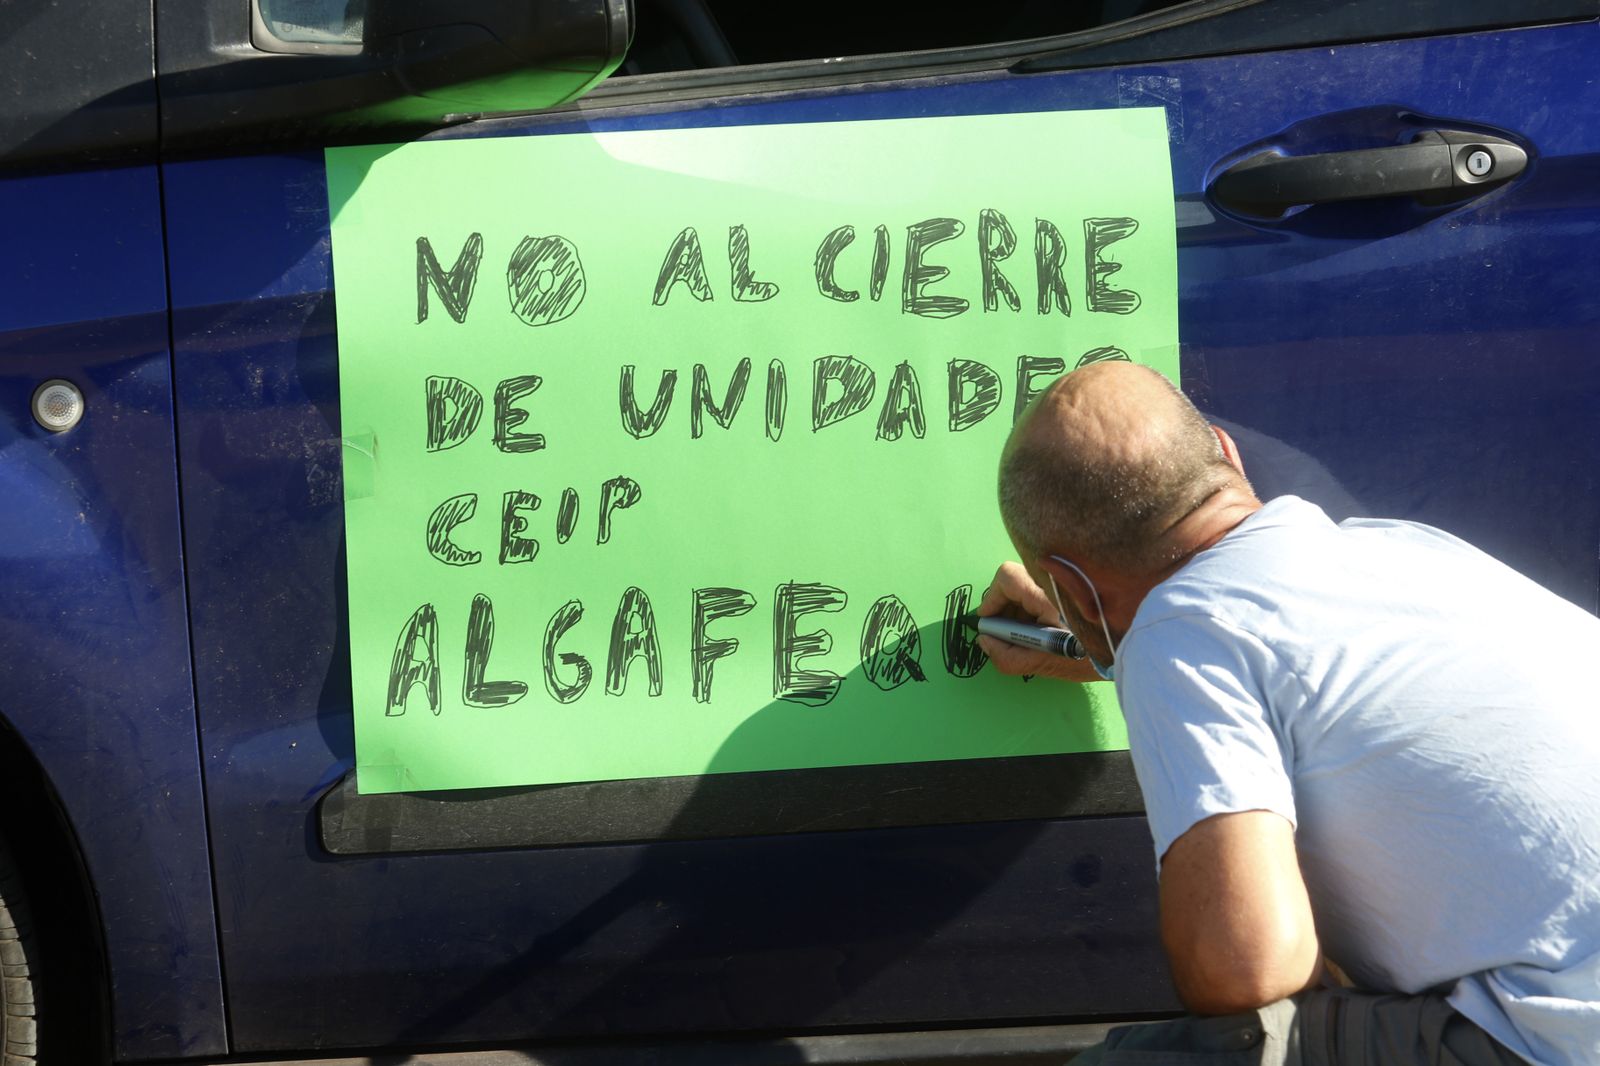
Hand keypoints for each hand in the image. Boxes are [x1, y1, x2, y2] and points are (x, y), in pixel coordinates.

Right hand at [976, 561, 1102, 682]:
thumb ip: (1008, 657)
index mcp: (1047, 594)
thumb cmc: (1089, 656)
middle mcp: (1054, 580)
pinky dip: (1037, 607)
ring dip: (1021, 607)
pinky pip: (1043, 587)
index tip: (989, 621)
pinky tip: (1046, 628)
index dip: (992, 600)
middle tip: (1008, 630)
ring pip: (1029, 584)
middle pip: (1015, 580)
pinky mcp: (1073, 584)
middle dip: (1005, 605)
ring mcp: (1065, 580)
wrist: (1129, 645)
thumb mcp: (1045, 663)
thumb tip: (986, 641)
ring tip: (1030, 633)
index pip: (1007, 578)